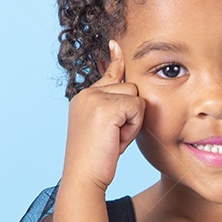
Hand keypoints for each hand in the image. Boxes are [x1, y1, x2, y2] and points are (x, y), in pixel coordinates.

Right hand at [62, 39, 144, 191]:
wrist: (84, 177)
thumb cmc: (98, 159)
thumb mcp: (106, 127)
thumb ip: (114, 107)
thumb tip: (132, 92)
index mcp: (84, 97)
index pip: (108, 73)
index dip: (116, 60)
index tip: (115, 44)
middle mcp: (87, 93)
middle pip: (130, 87)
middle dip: (131, 113)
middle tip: (114, 136)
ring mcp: (94, 98)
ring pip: (135, 96)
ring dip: (133, 120)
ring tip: (114, 138)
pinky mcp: (105, 107)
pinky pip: (137, 107)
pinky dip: (133, 126)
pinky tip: (117, 139)